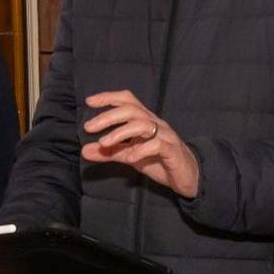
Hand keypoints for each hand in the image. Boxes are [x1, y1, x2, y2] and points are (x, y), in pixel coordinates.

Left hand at [80, 90, 200, 198]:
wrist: (188, 176)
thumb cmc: (158, 161)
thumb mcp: (130, 156)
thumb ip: (109, 152)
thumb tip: (85, 150)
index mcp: (145, 120)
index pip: (128, 100)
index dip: (109, 97)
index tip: (89, 101)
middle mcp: (155, 123)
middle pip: (132, 110)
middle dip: (108, 116)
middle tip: (88, 127)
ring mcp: (165, 136)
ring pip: (143, 125)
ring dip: (120, 132)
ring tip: (104, 143)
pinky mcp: (172, 151)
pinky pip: (157, 145)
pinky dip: (141, 150)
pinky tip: (130, 158)